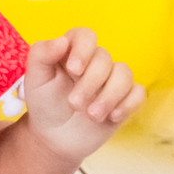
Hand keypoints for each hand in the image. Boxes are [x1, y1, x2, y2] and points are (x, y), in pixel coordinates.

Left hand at [23, 28, 144, 164]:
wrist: (55, 137)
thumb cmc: (44, 103)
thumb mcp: (35, 80)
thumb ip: (41, 55)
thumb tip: (61, 41)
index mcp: (72, 52)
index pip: (85, 36)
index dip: (83, 49)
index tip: (73, 70)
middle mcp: (94, 62)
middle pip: (104, 58)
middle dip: (90, 83)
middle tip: (74, 104)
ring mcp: (111, 80)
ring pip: (124, 74)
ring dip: (109, 96)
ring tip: (92, 116)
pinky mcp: (124, 99)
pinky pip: (138, 93)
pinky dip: (128, 104)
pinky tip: (112, 117)